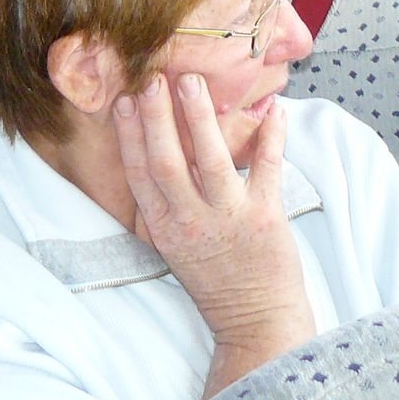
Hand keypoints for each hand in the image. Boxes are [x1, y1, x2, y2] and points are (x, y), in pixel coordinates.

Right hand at [114, 73, 313, 382]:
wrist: (256, 321)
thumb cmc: (215, 277)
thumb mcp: (175, 243)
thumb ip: (165, 202)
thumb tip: (155, 145)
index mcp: (164, 227)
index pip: (139, 173)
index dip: (129, 134)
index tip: (123, 98)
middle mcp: (190, 221)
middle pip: (166, 160)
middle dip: (157, 116)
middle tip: (154, 78)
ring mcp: (228, 217)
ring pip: (209, 159)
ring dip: (200, 118)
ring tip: (192, 81)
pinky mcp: (265, 217)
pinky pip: (267, 167)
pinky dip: (272, 137)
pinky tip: (275, 109)